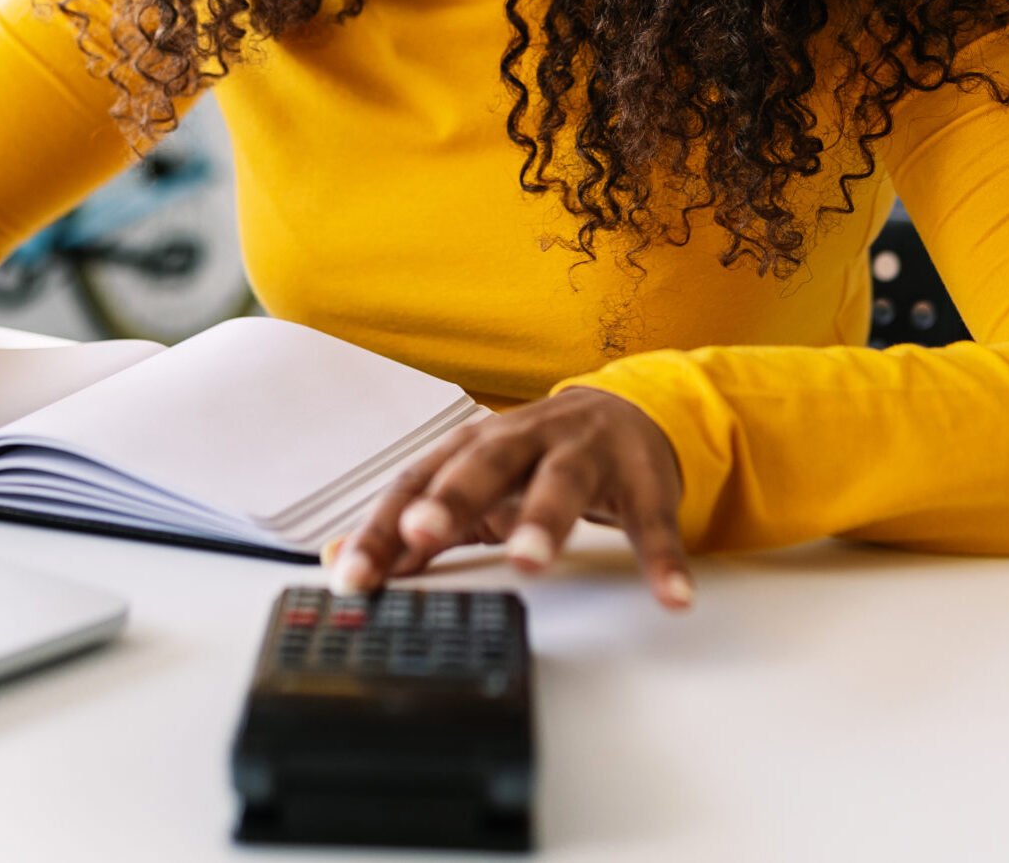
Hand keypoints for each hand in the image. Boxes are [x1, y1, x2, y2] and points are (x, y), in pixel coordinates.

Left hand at [328, 387, 693, 609]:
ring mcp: (586, 455)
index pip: (418, 482)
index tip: (352, 572)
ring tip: (531, 561)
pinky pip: (651, 522)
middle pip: (483, 465)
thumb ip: (411, 524)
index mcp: (475, 445)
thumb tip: (338, 561)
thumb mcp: (471, 486)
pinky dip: (661, 559)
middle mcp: (525, 440)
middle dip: (451, 498)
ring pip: (562, 482)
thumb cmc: (534, 460)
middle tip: (423, 532)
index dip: (383, 526)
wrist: (626, 413)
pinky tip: (670, 595)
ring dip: (545, 520)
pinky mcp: (642, 481)